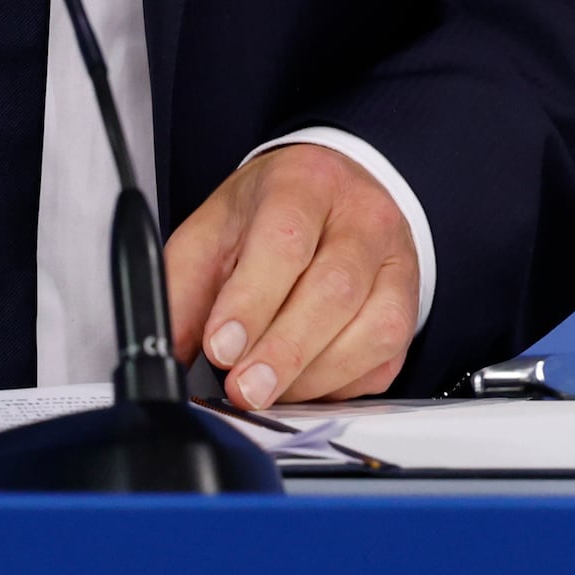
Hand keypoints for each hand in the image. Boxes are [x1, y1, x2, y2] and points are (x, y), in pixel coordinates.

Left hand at [164, 143, 418, 407]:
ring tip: (269, 391)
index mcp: (304, 184)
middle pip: (334, 289)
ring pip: (372, 329)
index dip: (252, 301)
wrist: (332, 191)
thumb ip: (184, 285)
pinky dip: (341, 384)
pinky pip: (385, 359)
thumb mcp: (215, 228)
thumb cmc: (271, 211)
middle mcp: (361, 218)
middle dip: (283, 350)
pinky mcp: (409, 306)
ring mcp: (395, 262)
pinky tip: (304, 386)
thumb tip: (165, 349)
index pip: (284, 242)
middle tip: (244, 388)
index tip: (221, 346)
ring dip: (313, 374)